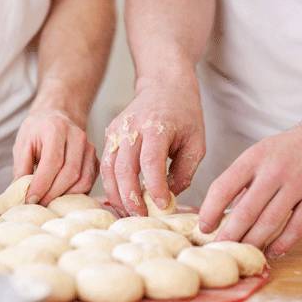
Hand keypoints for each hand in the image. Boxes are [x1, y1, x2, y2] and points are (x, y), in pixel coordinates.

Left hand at [12, 111, 97, 205]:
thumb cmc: (37, 131)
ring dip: (66, 196)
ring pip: (83, 180)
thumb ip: (21, 168)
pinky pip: (89, 182)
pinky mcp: (95, 160)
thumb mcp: (22, 144)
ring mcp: (90, 148)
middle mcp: (77, 137)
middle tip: (39, 205)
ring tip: (49, 203)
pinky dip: (76, 194)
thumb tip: (21, 195)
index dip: (42, 184)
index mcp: (56, 129)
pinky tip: (62, 197)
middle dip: (53, 194)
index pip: (52, 162)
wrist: (57, 117)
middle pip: (70, 173)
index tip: (31, 199)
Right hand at [100, 73, 204, 216]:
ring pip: (109, 170)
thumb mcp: (196, 142)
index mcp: (157, 126)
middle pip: (123, 168)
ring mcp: (117, 131)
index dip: (154, 186)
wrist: (163, 85)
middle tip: (141, 216)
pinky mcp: (109, 136)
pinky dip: (111, 185)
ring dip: (116, 195)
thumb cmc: (184, 114)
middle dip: (130, 197)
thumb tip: (169, 197)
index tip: (162, 205)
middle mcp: (132, 128)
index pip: (151, 161)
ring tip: (128, 212)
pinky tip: (121, 199)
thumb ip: (185, 172)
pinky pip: (105, 166)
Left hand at [199, 120, 301, 257]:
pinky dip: (282, 244)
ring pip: (270, 222)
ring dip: (254, 242)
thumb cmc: (286, 150)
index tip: (204, 228)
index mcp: (253, 159)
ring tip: (243, 253)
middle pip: (246, 210)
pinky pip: (297, 227)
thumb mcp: (258, 155)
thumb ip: (240, 182)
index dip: (210, 210)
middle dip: (230, 234)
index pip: (223, 187)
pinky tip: (272, 252)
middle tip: (220, 248)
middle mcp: (273, 171)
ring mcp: (298, 184)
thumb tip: (219, 215)